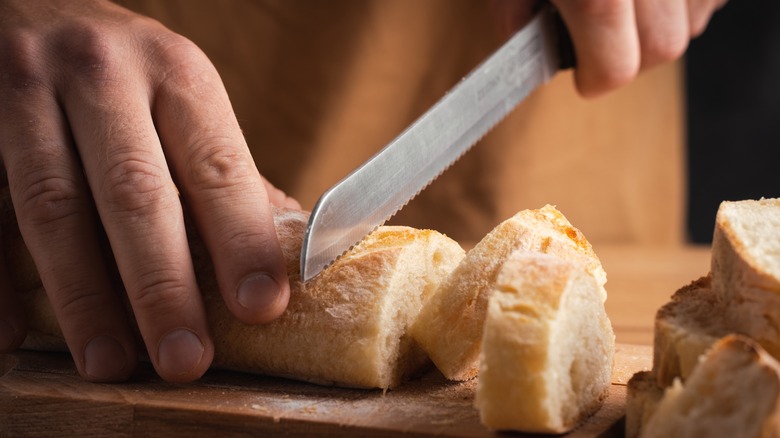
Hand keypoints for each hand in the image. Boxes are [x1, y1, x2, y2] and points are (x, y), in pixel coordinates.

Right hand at [0, 0, 299, 382]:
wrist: (31, 1)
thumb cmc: (125, 69)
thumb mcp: (182, 96)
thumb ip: (223, 170)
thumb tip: (283, 249)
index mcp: (175, 72)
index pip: (217, 166)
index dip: (241, 240)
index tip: (261, 306)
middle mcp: (102, 75)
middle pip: (134, 193)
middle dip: (162, 286)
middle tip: (186, 360)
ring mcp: (26, 93)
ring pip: (53, 207)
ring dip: (83, 297)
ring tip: (111, 362)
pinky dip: (0, 276)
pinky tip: (17, 332)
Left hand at [492, 0, 727, 96]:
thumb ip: (514, 10)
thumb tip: (522, 44)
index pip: (613, 70)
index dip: (593, 78)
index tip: (583, 73)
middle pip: (662, 49)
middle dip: (629, 53)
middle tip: (601, 34)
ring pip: (689, 22)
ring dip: (658, 22)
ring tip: (625, 1)